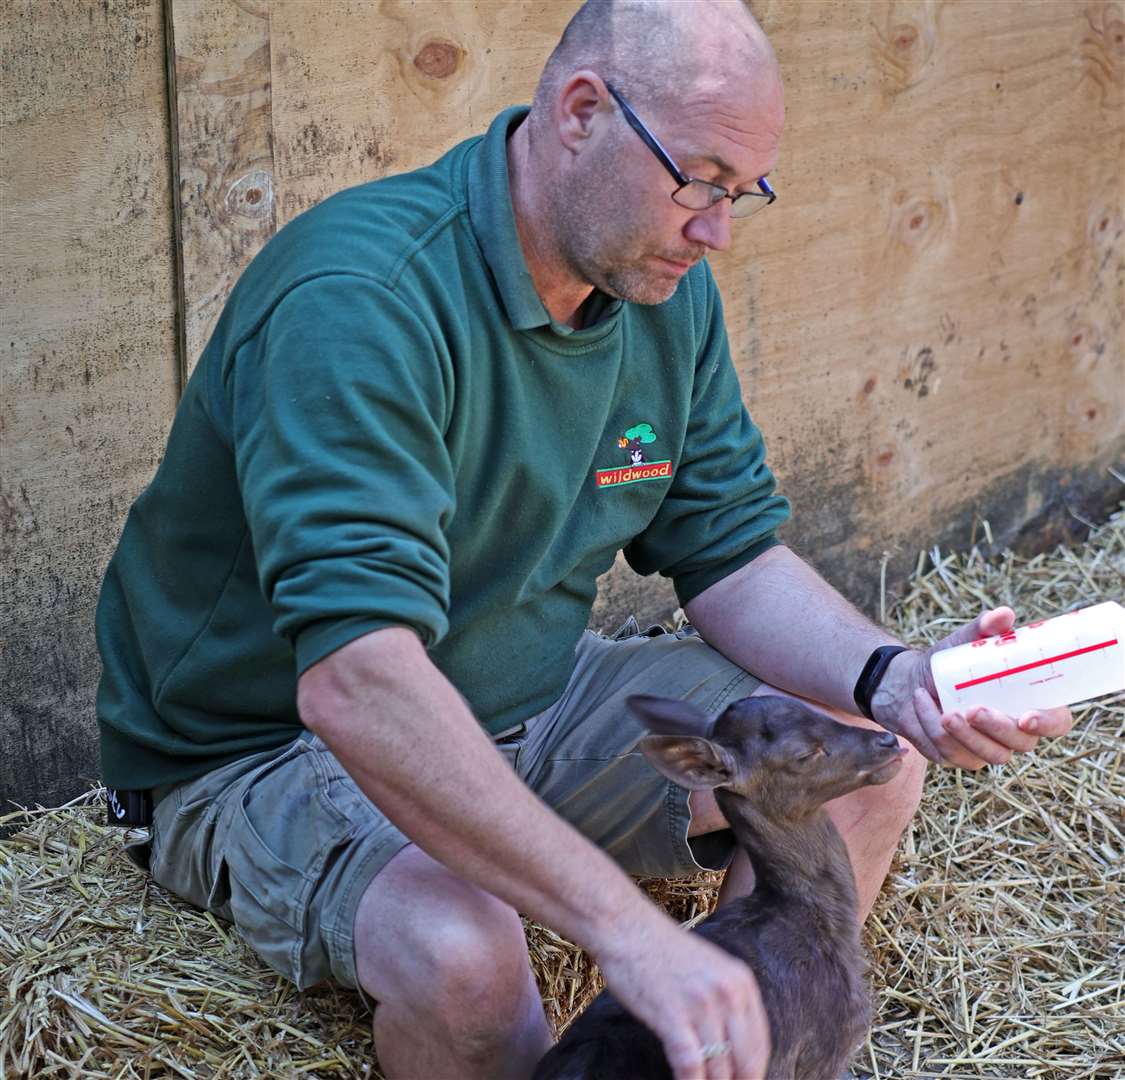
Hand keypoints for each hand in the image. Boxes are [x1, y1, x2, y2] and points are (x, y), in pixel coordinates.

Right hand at [594, 916, 769, 1079]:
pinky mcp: (673, 1015)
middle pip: (744, 1061)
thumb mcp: (709, 968)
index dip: (754, 1073)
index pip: (759, 1044)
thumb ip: (726, 1001)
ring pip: (718, 1069)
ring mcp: (701, 1005)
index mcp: (741, 981)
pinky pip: (690, 1065)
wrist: (625, 927)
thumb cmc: (661, 950)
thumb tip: (733, 1047)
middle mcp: (728, 993)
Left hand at [871, 607, 1073, 768]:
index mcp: (1029, 702)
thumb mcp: (963, 643)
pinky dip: (932, 726)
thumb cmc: (947, 664)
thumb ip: (984, 629)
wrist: (908, 682)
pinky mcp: (959, 757)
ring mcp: (989, 748)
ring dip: (963, 734)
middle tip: (972, 709)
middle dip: (997, 728)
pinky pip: (952, 752)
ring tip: (941, 709)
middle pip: (1022, 743)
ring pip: (989, 755)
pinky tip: (921, 702)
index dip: (1049, 723)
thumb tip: (1003, 614)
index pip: (1057, 722)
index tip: (1028, 717)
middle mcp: (1014, 731)